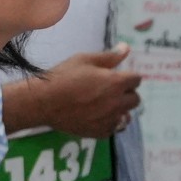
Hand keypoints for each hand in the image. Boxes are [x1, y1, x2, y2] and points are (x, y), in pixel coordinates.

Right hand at [15, 45, 141, 137]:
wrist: (43, 102)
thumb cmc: (63, 76)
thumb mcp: (85, 60)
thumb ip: (110, 56)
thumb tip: (126, 48)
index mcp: (116, 83)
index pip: (137, 80)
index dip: (128, 77)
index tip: (118, 77)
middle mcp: (117, 103)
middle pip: (135, 99)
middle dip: (126, 93)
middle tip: (110, 90)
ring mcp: (109, 120)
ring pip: (126, 115)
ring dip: (120, 109)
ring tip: (105, 104)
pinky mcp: (100, 132)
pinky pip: (114, 127)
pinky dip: (110, 122)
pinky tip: (97, 116)